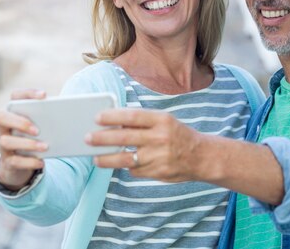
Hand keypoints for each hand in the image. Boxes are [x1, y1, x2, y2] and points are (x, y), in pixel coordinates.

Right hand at [0, 89, 47, 189]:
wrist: (20, 164)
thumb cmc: (35, 138)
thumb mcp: (41, 126)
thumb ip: (48, 118)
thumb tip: (71, 113)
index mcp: (14, 114)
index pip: (15, 97)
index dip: (27, 93)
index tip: (45, 95)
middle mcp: (5, 127)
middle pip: (1, 117)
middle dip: (20, 122)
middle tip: (38, 130)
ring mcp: (4, 145)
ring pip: (6, 141)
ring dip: (27, 144)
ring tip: (45, 146)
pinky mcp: (8, 161)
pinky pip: (14, 161)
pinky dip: (29, 162)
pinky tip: (41, 161)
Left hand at [87, 109, 204, 181]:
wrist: (201, 156)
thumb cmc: (178, 134)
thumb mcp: (165, 121)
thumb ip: (143, 122)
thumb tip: (113, 124)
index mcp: (162, 120)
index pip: (132, 116)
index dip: (113, 116)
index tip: (97, 117)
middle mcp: (160, 137)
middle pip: (125, 138)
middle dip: (103, 138)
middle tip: (87, 138)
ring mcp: (159, 157)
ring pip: (126, 159)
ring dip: (107, 159)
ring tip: (95, 158)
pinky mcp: (158, 172)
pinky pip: (135, 170)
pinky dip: (127, 166)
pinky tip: (122, 164)